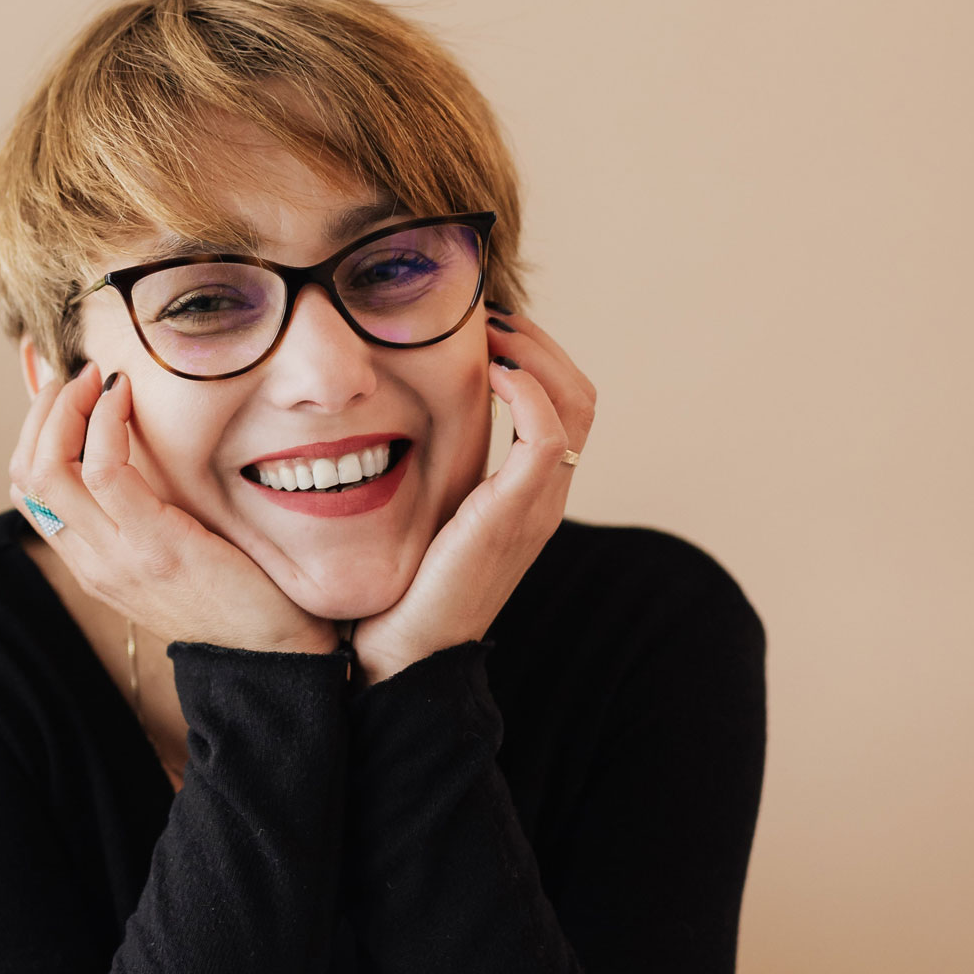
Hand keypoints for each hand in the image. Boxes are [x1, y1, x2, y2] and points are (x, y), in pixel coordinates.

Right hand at [9, 362, 335, 656]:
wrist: (273, 652)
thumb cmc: (235, 594)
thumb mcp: (171, 551)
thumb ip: (144, 513)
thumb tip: (138, 449)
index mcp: (90, 563)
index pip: (27, 491)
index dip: (33, 431)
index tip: (66, 393)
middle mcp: (91, 562)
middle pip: (25, 474)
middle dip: (42, 411)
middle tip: (78, 375)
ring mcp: (117, 557)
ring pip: (49, 468)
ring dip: (67, 406)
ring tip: (97, 378)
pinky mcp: (155, 545)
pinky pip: (104, 470)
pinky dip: (106, 420)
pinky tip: (126, 395)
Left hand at [351, 312, 595, 684]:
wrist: (401, 657)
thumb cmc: (399, 593)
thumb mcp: (422, 518)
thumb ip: (431, 475)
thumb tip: (393, 422)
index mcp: (528, 496)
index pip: (564, 404)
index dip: (534, 355)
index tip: (484, 329)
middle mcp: (544, 498)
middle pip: (581, 393)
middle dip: (539, 342)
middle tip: (488, 317)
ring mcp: (536, 507)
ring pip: (575, 403)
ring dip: (535, 353)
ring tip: (489, 332)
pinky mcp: (515, 516)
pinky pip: (547, 435)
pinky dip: (527, 390)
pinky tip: (488, 373)